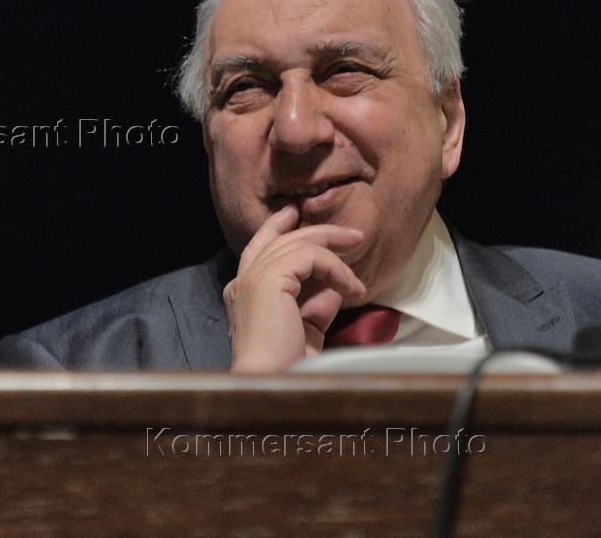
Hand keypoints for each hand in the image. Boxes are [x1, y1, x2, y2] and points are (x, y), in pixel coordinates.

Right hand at [224, 205, 366, 372]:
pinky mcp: (267, 280)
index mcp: (242, 294)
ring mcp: (251, 279)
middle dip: (316, 231)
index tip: (295, 216)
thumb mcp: (305, 331)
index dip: (276, 229)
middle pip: (278, 240)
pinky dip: (336, 268)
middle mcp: (241, 282)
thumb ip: (315, 306)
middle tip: (350, 234)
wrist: (272, 384)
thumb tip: (334, 288)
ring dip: (333, 246)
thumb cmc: (286, 368)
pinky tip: (352, 288)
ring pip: (296, 243)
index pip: (258, 249)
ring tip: (359, 249)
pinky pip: (309, 257)